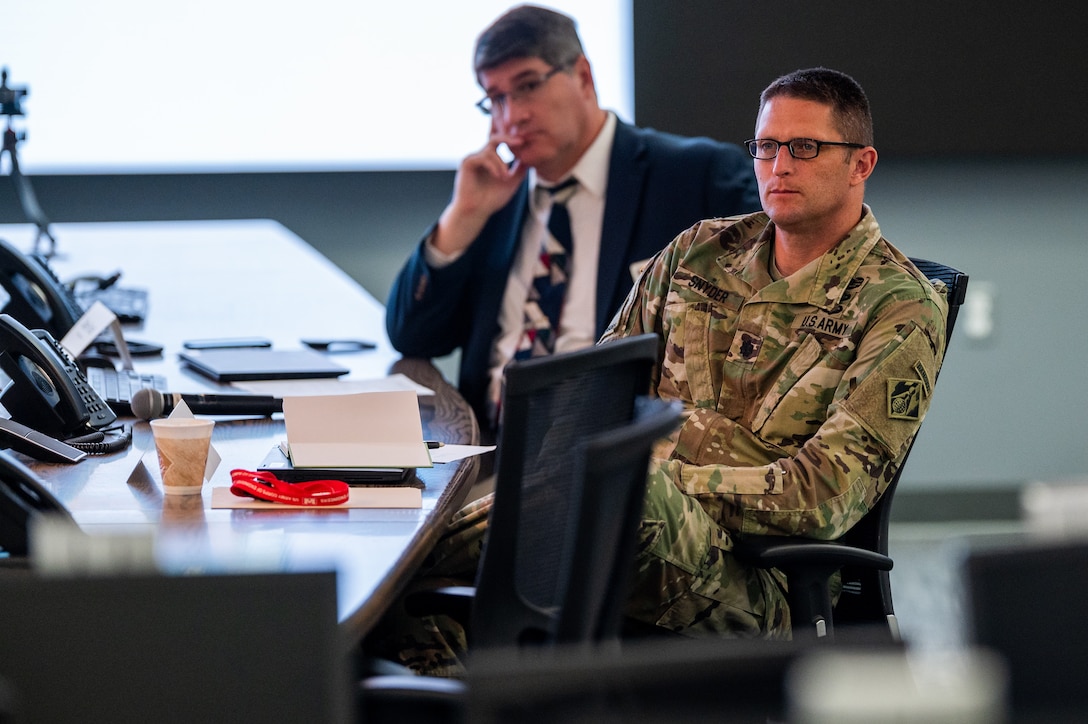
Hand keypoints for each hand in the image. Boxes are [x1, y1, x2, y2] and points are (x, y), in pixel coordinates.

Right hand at [432, 134, 527, 255]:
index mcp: (490, 159)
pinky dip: (493, 165)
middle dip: (508, 139)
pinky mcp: (467, 163)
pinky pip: (482, 157)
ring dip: (501, 164)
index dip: (512, 140)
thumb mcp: (512, 183)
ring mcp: (473, 159)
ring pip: (490, 150)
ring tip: (505, 178)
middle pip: (495, 139)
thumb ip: (520, 170)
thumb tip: (531, 158)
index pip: (501, 142)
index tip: (526, 140)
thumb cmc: (491, 200)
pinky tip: (498, 176)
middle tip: (521, 141)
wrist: (476, 212)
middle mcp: (481, 156)